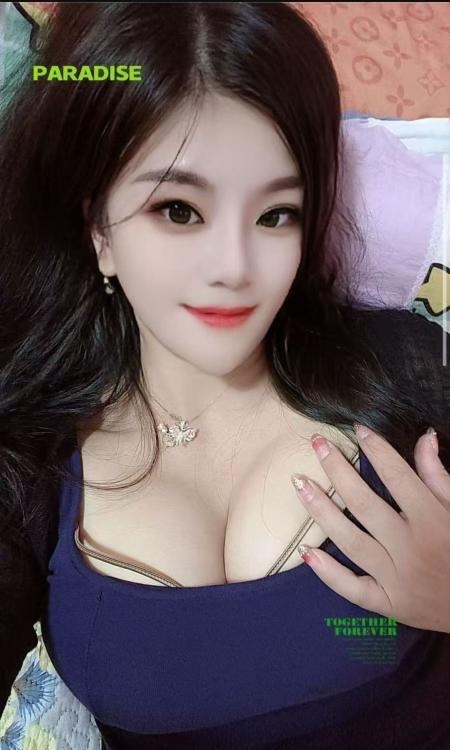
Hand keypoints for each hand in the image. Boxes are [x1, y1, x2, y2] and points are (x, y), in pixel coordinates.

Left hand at [291, 424, 449, 632]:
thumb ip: (439, 476)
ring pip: (351, 541)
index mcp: (433, 521)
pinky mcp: (389, 604)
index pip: (398, 477)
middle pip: (364, 504)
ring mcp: (396, 579)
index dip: (376, 450)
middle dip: (338, 471)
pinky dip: (328, 574)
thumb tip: (425, 438)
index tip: (357, 428)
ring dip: (322, 511)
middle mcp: (410, 548)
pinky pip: (353, 589)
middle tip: (317, 444)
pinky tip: (306, 552)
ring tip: (300, 484)